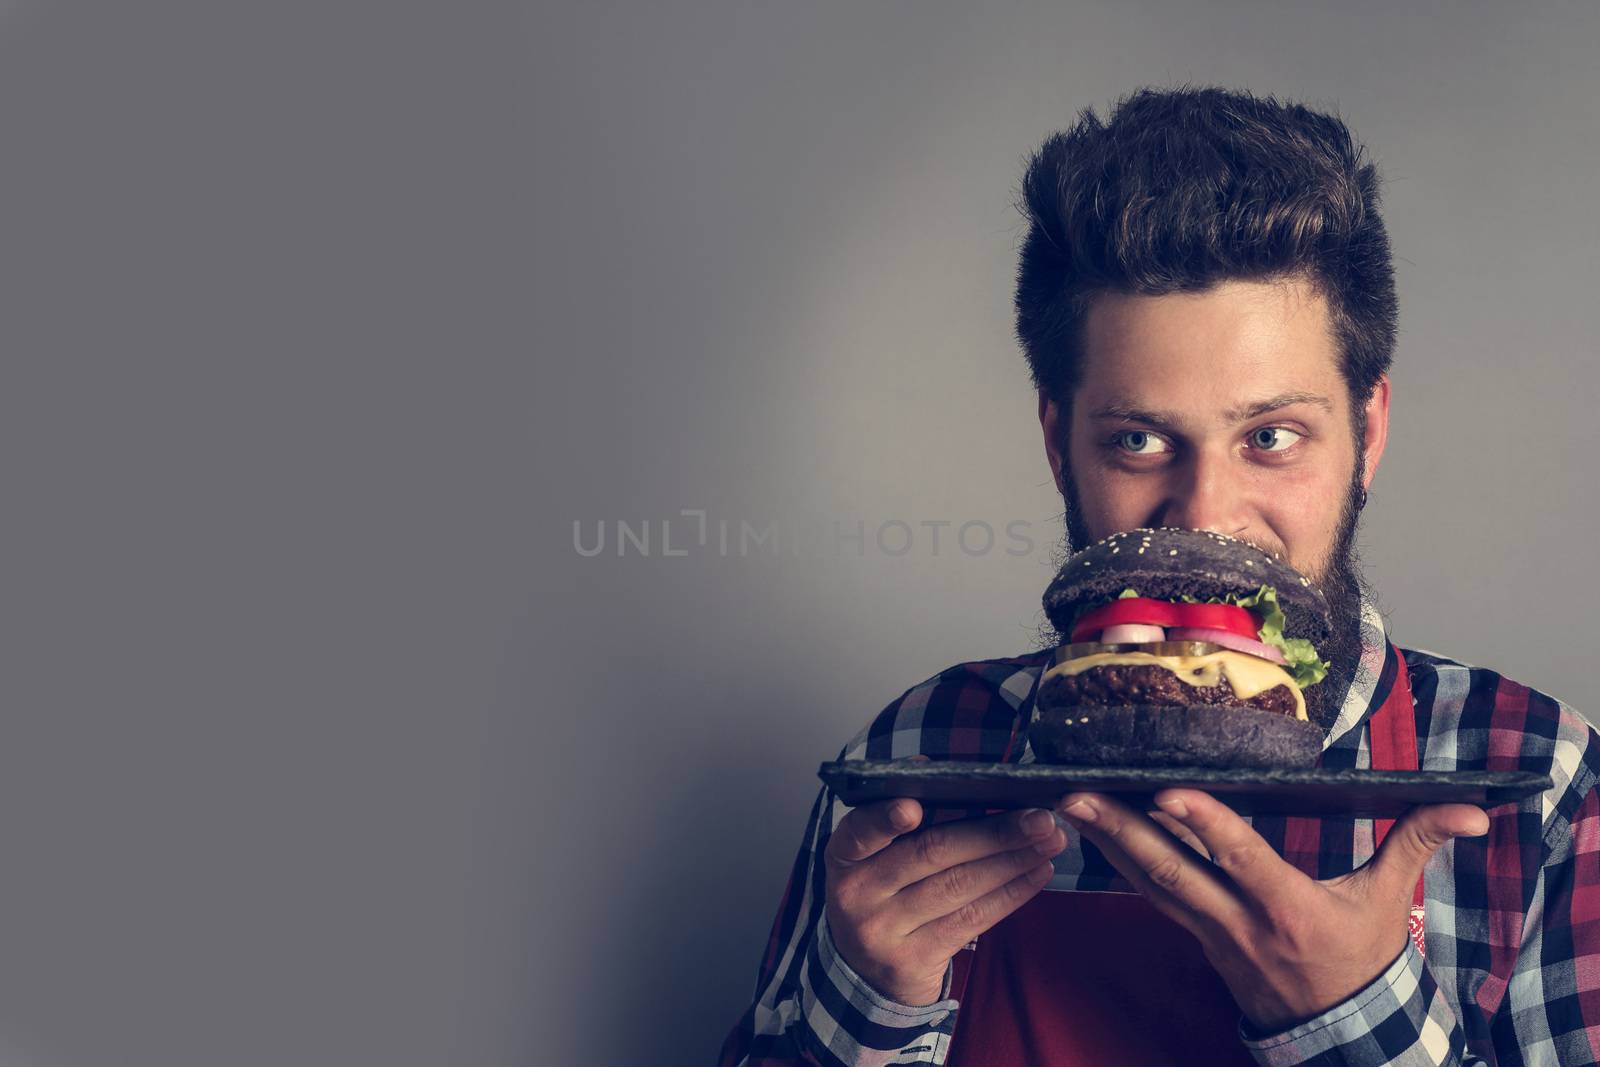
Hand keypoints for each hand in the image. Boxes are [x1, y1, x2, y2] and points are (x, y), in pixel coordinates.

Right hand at [823, 797, 1065, 1004]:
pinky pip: (971, 920)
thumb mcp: (874, 855)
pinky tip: (1036, 873)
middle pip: (931, 853)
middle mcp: (856, 893)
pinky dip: (1010, 893)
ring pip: (959, 886)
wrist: (865, 969)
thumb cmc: (881, 891)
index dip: (885, 819)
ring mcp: (883, 931)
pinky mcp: (914, 960)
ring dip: (1012, 861)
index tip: (913, 806)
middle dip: (993, 832)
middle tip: (1038, 818)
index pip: (860, 831)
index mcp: (844, 855)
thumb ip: (899, 815)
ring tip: (1050, 842)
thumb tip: (931, 766)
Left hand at [1056, 789, 1488, 1031]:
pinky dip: (1117, 864)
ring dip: (1104, 842)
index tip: (1165, 793)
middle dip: (1119, 831)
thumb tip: (1473, 809)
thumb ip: (1417, 843)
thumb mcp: (1389, 901)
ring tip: (1065, 803)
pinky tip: (1089, 834)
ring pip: (1147, 884)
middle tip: (1072, 795)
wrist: (1340, 1034)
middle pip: (1170, 872)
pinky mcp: (1193, 937)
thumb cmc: (1362, 958)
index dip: (1203, 826)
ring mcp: (1209, 933)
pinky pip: (1148, 896)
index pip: (1239, 858)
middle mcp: (1239, 921)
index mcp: (1288, 908)